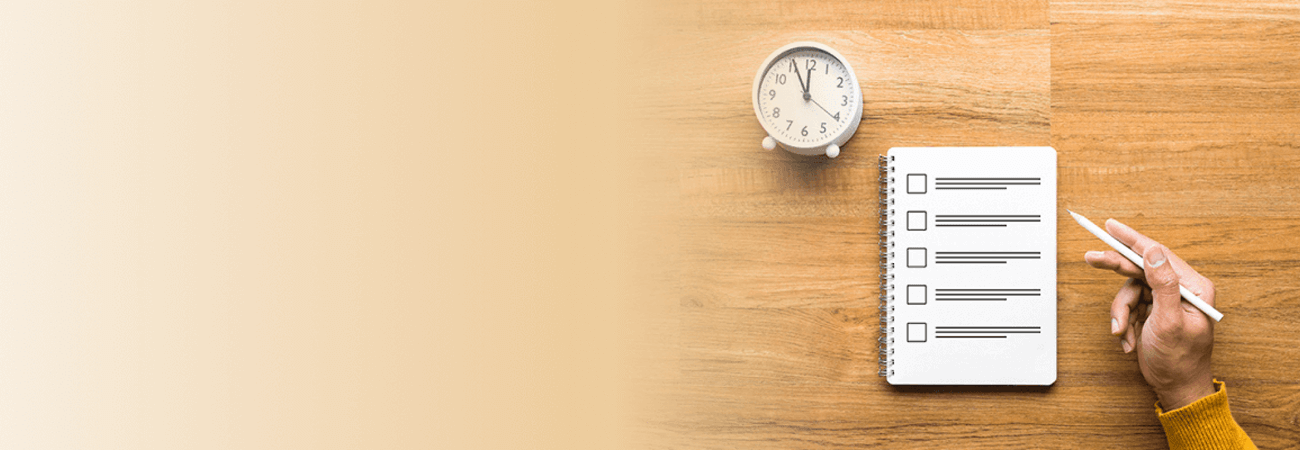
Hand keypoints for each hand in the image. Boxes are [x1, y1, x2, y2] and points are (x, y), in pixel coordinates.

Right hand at [1084, 219, 1215, 409]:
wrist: (1176, 388)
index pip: (1158, 254)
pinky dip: (1124, 322)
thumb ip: (1163, 284)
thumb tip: (1154, 251)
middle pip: (1141, 268)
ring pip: (1130, 290)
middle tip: (1092, 258)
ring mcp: (1166, 301)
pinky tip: (1130, 338)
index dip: (1132, 239)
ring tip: (1122, 330)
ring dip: (1122, 312)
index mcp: (1193, 288)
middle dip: (1117, 269)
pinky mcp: (1153, 311)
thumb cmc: (1180, 361)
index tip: (1110, 227)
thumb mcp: (1169, 321)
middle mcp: (1181, 290)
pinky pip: (1129, 305)